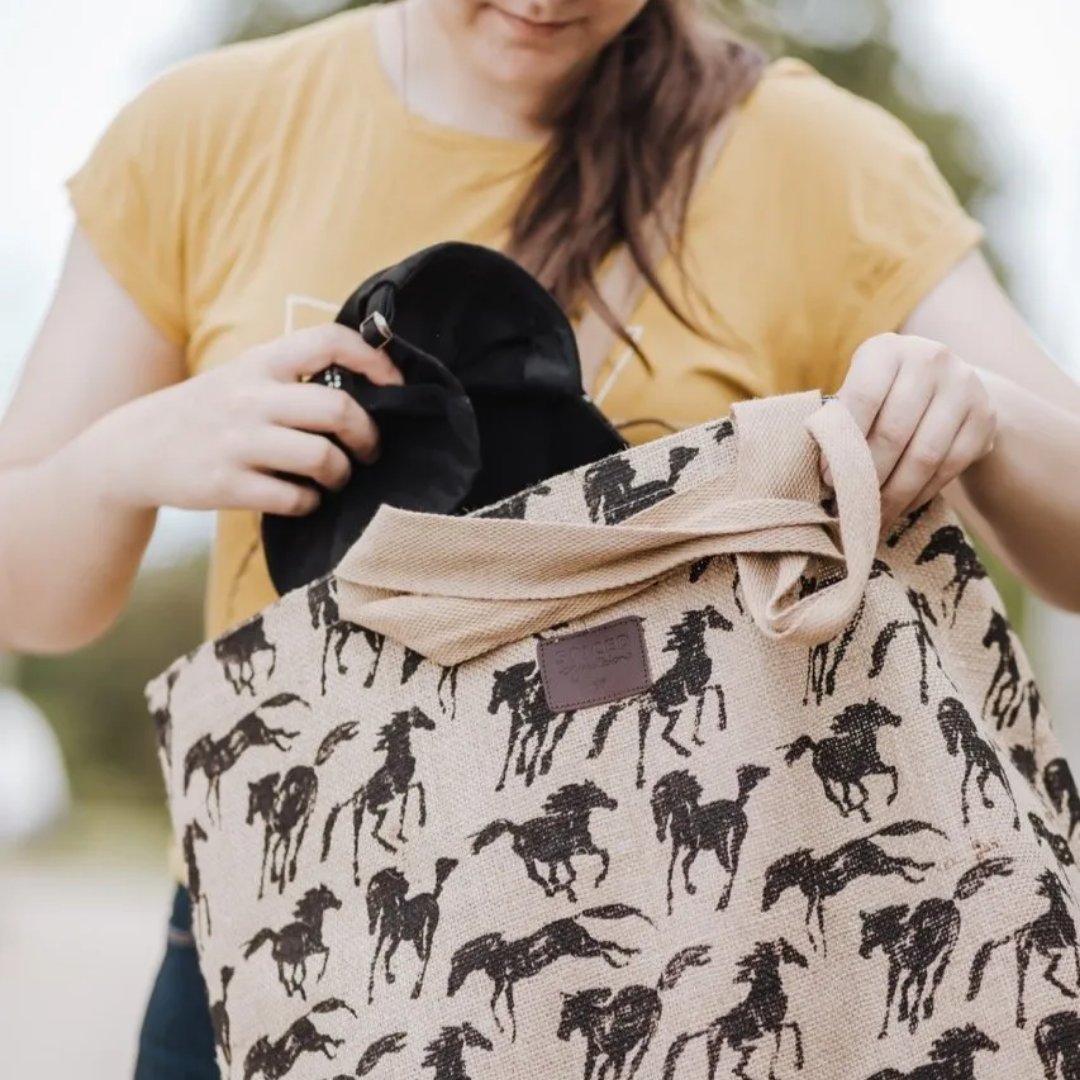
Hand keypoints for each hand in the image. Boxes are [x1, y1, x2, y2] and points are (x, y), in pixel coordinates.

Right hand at [84, 324, 401, 513]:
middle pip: (338, 411)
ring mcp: (237, 443)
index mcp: (260, 362)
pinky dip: (310, 503)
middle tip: (369, 449)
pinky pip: (295, 499)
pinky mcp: (227, 485)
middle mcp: (250, 397)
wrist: (133, 448)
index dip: (374, 359)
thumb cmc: (208, 412)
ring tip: (336, 477)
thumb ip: (294, 376)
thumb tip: (369, 386)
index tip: (394, 384)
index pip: (329, 341)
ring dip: (342, 474)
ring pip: (323, 460)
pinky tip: (303, 498)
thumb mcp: (244, 376)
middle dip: (368, 436)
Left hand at [830, 333, 997, 531]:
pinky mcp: (985, 417)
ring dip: (895, 494)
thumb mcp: (861, 391)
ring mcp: (964, 387)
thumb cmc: (885, 394)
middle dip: (868, 476)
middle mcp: (930, 359)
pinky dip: (922, 493)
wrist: (948, 384)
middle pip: (894, 432)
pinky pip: (950, 467)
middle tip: (850, 504)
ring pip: (924, 456)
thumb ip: (841, 420)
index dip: (843, 444)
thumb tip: (823, 472)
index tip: (827, 479)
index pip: (862, 399)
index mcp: (887, 350)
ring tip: (872, 516)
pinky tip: (902, 507)